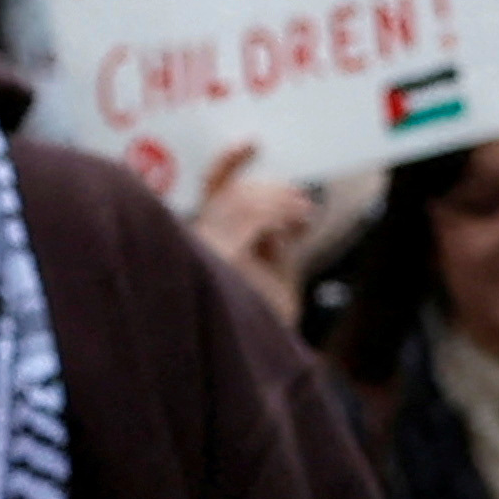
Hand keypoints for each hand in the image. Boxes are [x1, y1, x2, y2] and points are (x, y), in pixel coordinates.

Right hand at [187, 139, 323, 318]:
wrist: (267, 355)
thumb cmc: (268, 315)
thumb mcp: (271, 261)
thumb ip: (269, 230)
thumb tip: (287, 197)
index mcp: (201, 243)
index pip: (209, 190)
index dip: (228, 163)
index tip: (251, 143)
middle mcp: (194, 245)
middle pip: (230, 194)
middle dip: (271, 191)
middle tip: (301, 200)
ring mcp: (204, 252)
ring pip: (243, 201)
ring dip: (280, 203)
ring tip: (304, 214)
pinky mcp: (223, 260)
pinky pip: (255, 218)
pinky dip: (281, 215)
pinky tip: (298, 224)